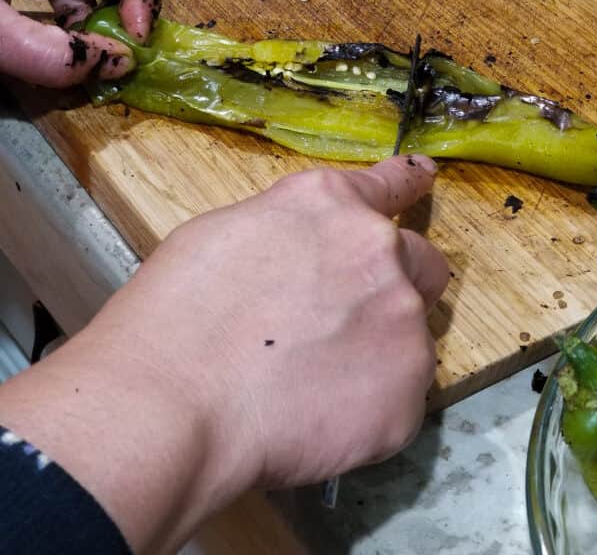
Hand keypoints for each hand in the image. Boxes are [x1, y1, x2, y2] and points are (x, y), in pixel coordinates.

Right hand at [0, 155, 448, 552]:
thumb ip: (290, 236)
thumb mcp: (223, 237)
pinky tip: (318, 422)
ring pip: (412, 335)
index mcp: (332, 206)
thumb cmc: (172, 322)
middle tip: (349, 321)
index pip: (391, 183)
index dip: (408, 182)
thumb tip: (306, 258)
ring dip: (380, 351)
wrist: (170, 409)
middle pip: (421, 262)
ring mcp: (403, 322)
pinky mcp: (408, 392)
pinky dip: (370, 409)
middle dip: (398, 284)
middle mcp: (381, 252)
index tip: (423, 176)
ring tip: (314, 386)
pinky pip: (401, 398)